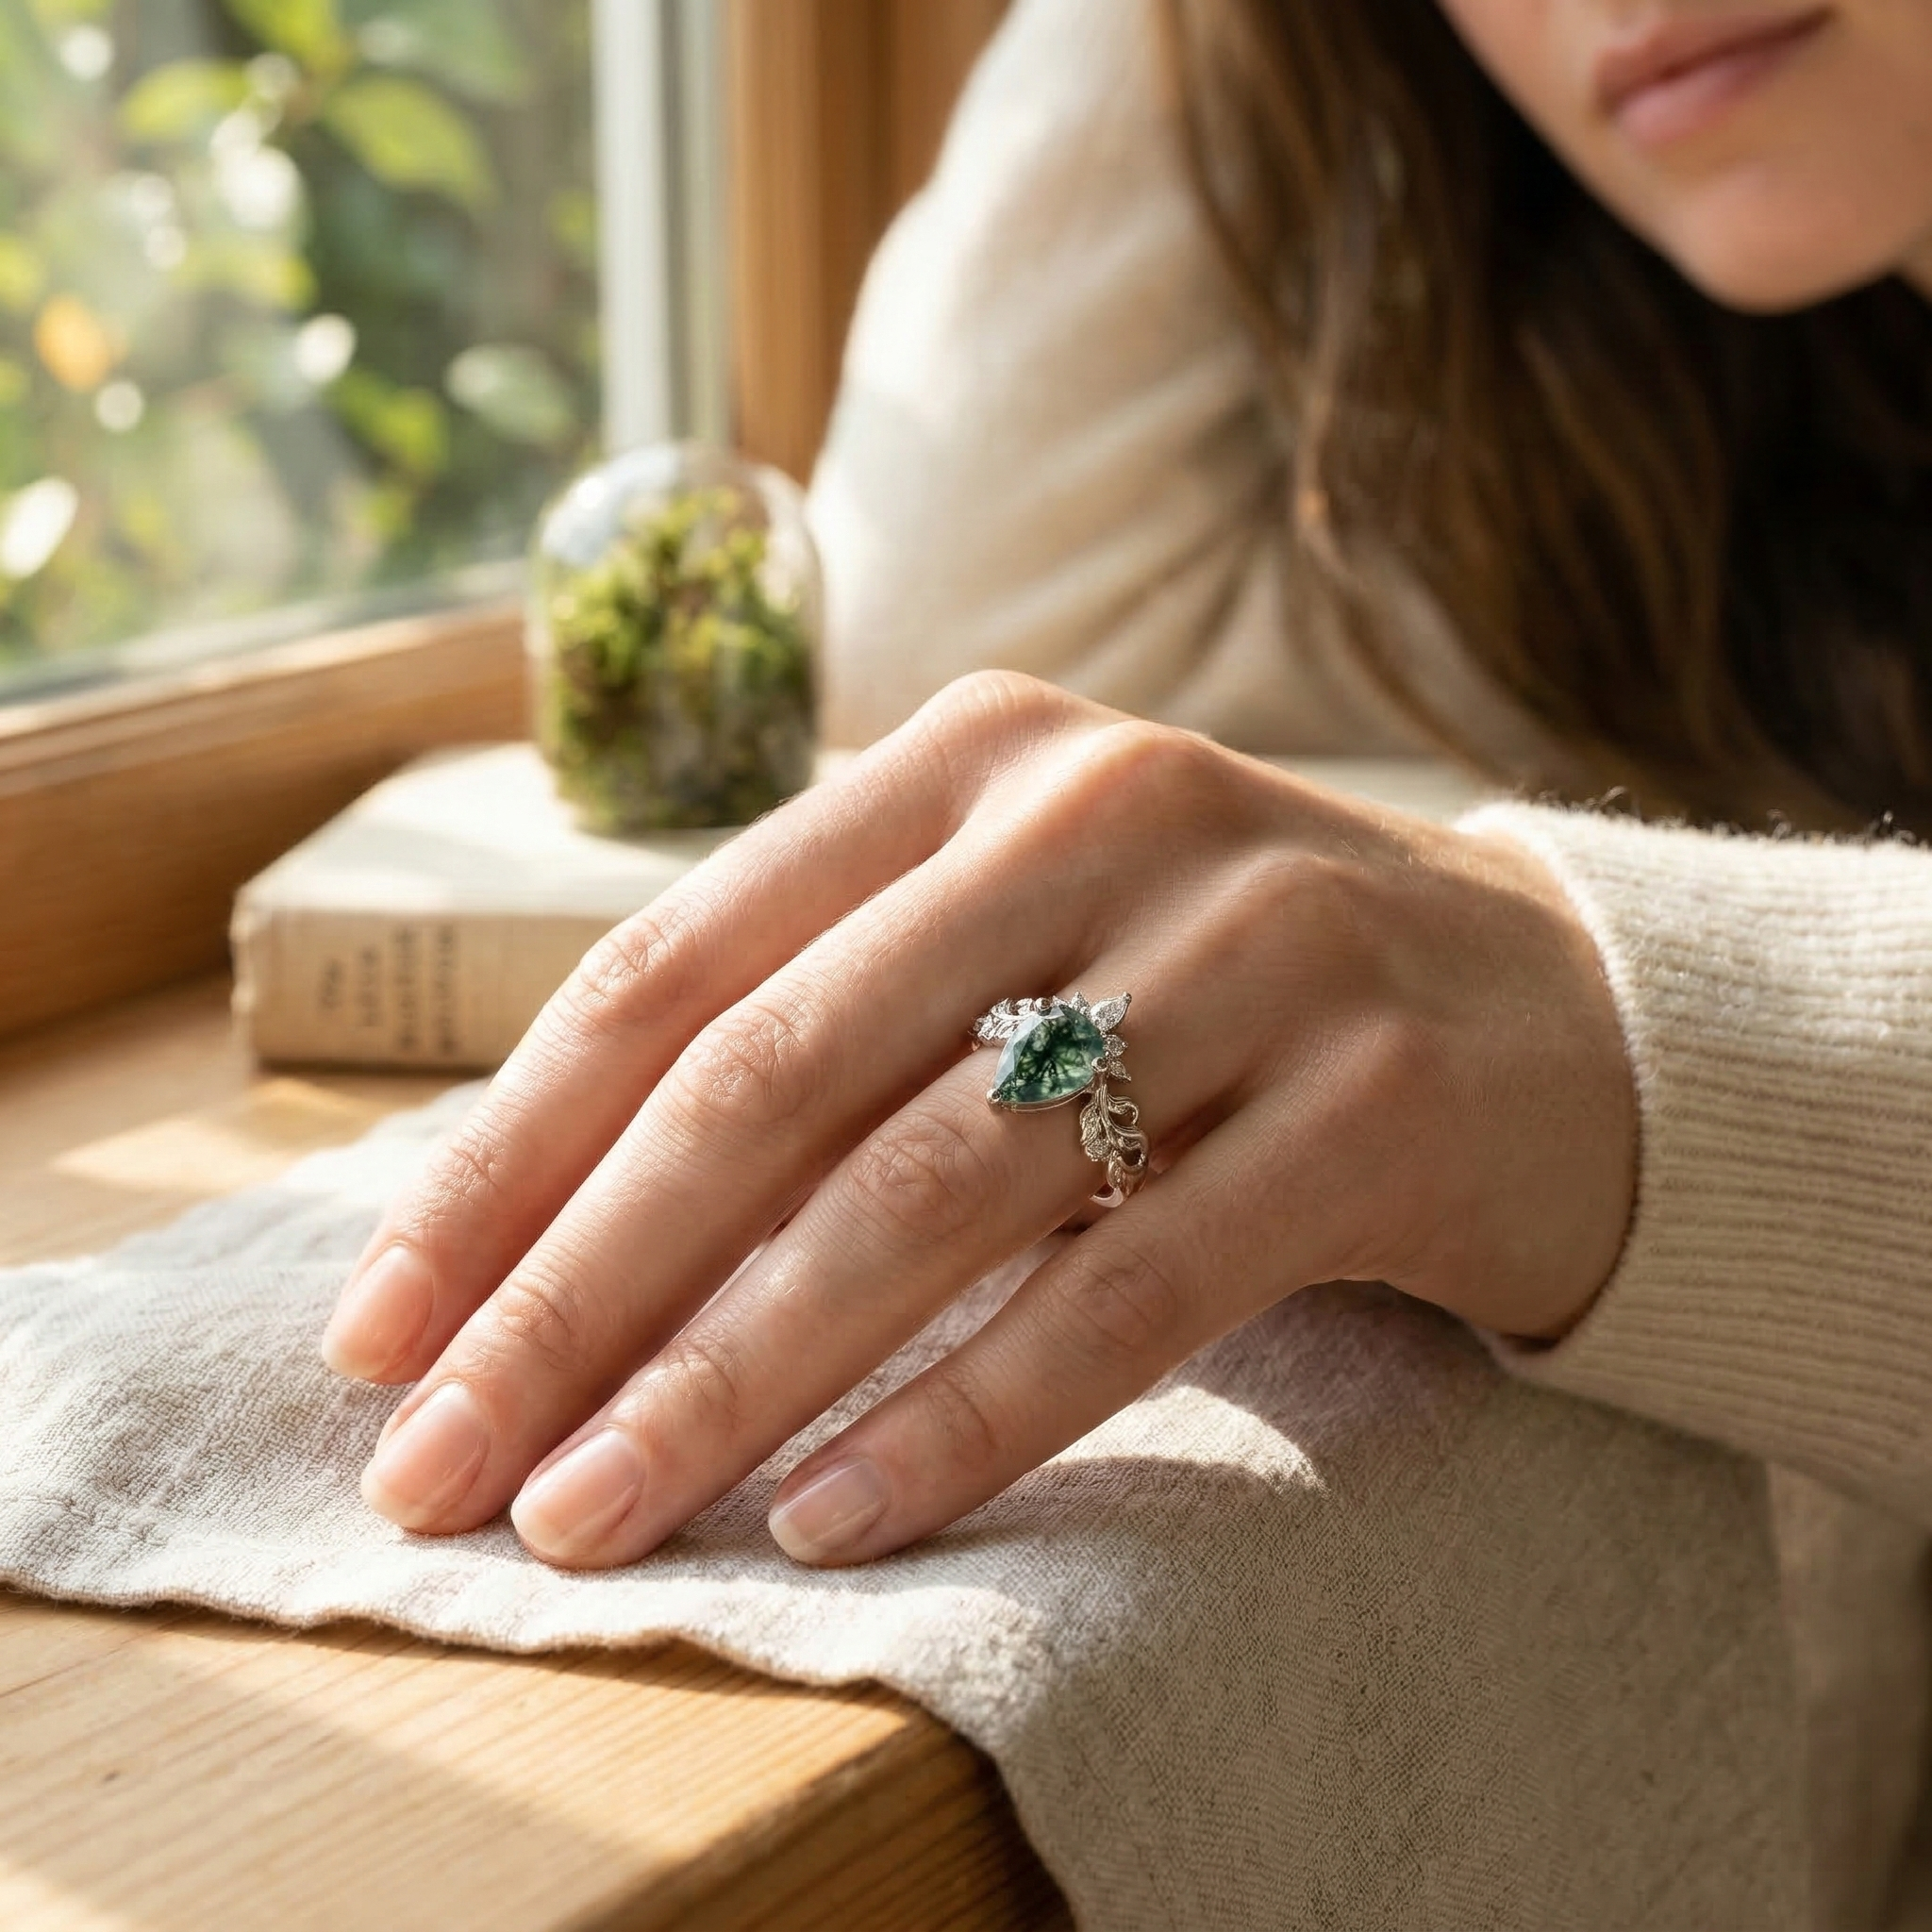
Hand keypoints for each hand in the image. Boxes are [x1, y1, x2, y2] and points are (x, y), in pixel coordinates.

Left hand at [320, 673, 1636, 1568]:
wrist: (1539, 1013)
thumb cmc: (1208, 994)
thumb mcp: (1007, 949)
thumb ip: (818, 1035)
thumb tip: (537, 1246)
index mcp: (965, 759)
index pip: (678, 967)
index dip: (510, 1162)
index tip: (384, 1333)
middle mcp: (1095, 813)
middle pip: (776, 1079)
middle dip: (582, 1294)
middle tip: (448, 1468)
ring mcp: (1249, 946)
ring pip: (932, 1191)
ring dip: (736, 1376)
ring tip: (596, 1514)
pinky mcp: (1372, 1103)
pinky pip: (1125, 1287)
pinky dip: (968, 1413)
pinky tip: (839, 1513)